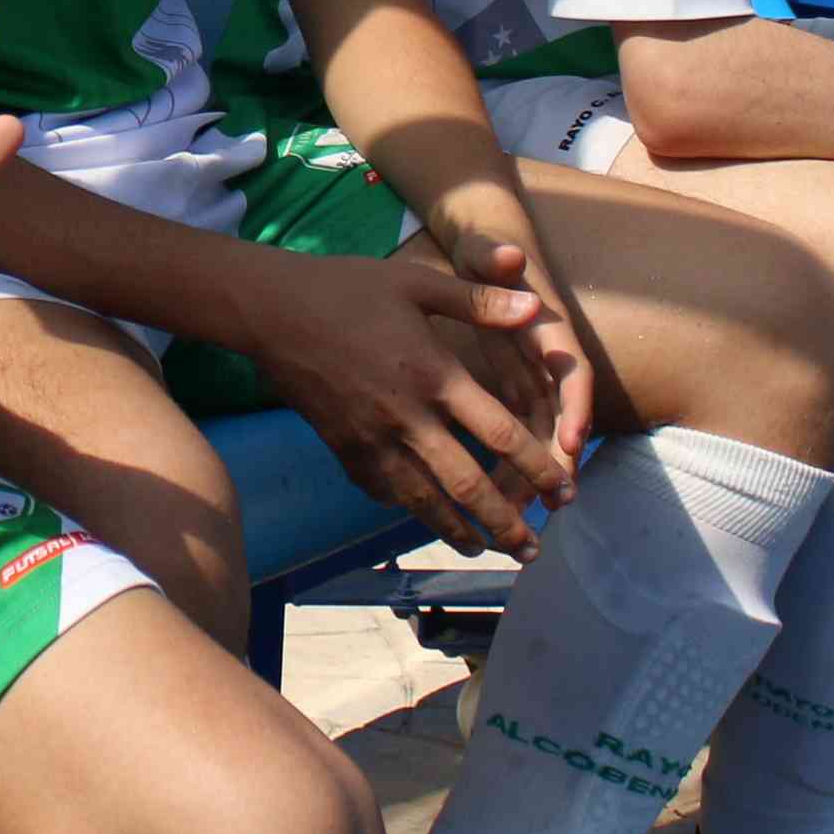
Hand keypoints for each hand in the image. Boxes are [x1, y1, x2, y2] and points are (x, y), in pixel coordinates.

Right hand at [254, 250, 570, 559]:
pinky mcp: (344, 448)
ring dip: (459, 532)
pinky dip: (408, 509)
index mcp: (434, 375)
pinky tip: (426, 519)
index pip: (501, 435)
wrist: (271, 311)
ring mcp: (372, 439)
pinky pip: (382, 491)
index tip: (563, 491)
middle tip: (533, 549)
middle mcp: (407, 417)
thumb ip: (479, 301)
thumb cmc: (347, 289)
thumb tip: (536, 308)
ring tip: (486, 550)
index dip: (538, 468)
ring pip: (423, 502)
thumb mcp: (416, 283)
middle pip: (467, 486)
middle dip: (506, 523)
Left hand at [414, 205, 593, 475]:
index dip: (576, 406)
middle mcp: (550, 358)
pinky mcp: (516, 385)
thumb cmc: (484, 249)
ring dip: (536, 471)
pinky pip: (518, 431)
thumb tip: (509, 254)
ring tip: (523, 513)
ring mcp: (535, 375)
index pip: (573, 370)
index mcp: (548, 328)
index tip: (572, 441)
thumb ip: (493, 254)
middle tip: (557, 499)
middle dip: (561, 457)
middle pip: (563, 414)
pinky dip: (511, 462)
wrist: (484, 250)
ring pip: (542, 432)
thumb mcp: (485, 249)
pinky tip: (496, 498)